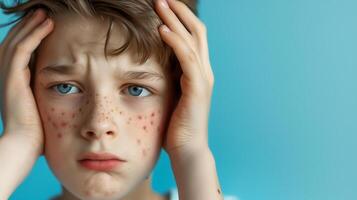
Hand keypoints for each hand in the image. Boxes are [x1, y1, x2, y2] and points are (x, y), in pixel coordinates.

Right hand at [0, 9, 53, 154]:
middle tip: (42, 13)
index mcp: (15, 82)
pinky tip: (46, 24)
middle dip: (28, 27)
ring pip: (17, 42)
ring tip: (44, 13)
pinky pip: (22, 50)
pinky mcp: (13, 79)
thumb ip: (48, 94)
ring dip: (31, 26)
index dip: (31, 37)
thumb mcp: (43, 107)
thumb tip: (66, 88)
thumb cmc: (38, 132)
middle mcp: (8, 77)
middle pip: (15, 43)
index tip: (46, 26)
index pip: (20, 53)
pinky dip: (34, 35)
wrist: (24, 145)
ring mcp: (8, 77)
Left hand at [155, 0, 214, 156]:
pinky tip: (161, 30)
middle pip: (196, 31)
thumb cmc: (176, 125)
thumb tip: (154, 64)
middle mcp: (204, 71)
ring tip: (159, 3)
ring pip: (191, 40)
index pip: (192, 37)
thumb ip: (169, 77)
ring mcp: (202, 79)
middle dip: (178, 12)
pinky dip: (175, 42)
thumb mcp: (172, 95)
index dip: (180, 19)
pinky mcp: (197, 89)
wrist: (187, 150)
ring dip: (175, 20)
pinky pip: (187, 59)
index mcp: (197, 71)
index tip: (162, 5)